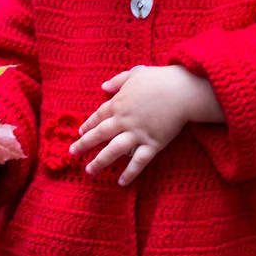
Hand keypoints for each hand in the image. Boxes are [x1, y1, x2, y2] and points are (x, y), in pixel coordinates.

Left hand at [69, 65, 198, 185]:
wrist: (182, 91)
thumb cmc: (160, 79)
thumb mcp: (135, 74)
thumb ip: (118, 81)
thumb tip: (103, 87)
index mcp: (119, 104)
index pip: (98, 116)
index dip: (88, 125)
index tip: (80, 132)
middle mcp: (124, 121)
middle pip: (100, 134)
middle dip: (84, 144)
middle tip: (72, 153)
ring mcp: (137, 134)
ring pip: (114, 151)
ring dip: (100, 162)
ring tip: (89, 171)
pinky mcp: (152, 144)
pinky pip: (138, 161)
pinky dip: (130, 173)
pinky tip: (121, 182)